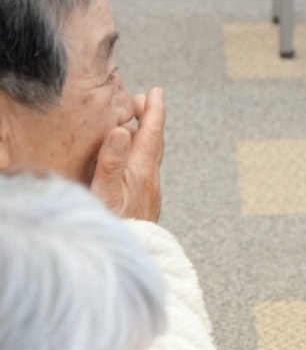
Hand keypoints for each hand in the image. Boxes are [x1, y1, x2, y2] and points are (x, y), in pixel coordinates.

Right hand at [90, 87, 164, 222]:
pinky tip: (135, 161)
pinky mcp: (146, 203)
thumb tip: (123, 129)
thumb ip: (112, 161)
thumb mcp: (105, 193)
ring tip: (139, 125)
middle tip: (143, 101)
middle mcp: (150, 178)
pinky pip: (147, 169)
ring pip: (152, 156)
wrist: (131, 257)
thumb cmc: (113, 226)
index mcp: (141, 170)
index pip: (151, 133)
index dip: (153, 111)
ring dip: (147, 136)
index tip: (155, 92)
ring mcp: (150, 191)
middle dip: (150, 118)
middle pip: (154, 141)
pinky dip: (143, 154)